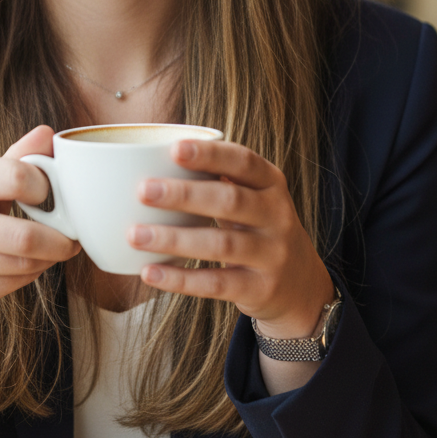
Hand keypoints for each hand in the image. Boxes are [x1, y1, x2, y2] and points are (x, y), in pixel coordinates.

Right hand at [0, 125, 79, 392]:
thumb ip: (16, 159)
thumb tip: (49, 133)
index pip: (16, 176)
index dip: (45, 187)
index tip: (51, 195)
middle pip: (24, 235)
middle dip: (60, 239)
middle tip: (72, 237)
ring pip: (23, 264)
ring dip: (48, 259)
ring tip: (53, 250)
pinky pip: (14, 285)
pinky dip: (31, 276)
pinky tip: (29, 266)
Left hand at [128, 139, 333, 339]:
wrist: (301, 284)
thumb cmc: (258, 227)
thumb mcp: (253, 197)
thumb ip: (217, 179)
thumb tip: (151, 161)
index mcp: (271, 183)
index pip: (243, 161)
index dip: (210, 154)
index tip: (174, 148)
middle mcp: (277, 215)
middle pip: (230, 200)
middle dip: (183, 195)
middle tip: (142, 190)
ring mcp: (272, 254)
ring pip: (220, 244)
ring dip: (173, 239)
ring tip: (135, 235)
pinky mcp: (261, 289)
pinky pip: (216, 283)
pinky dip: (180, 279)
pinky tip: (150, 272)